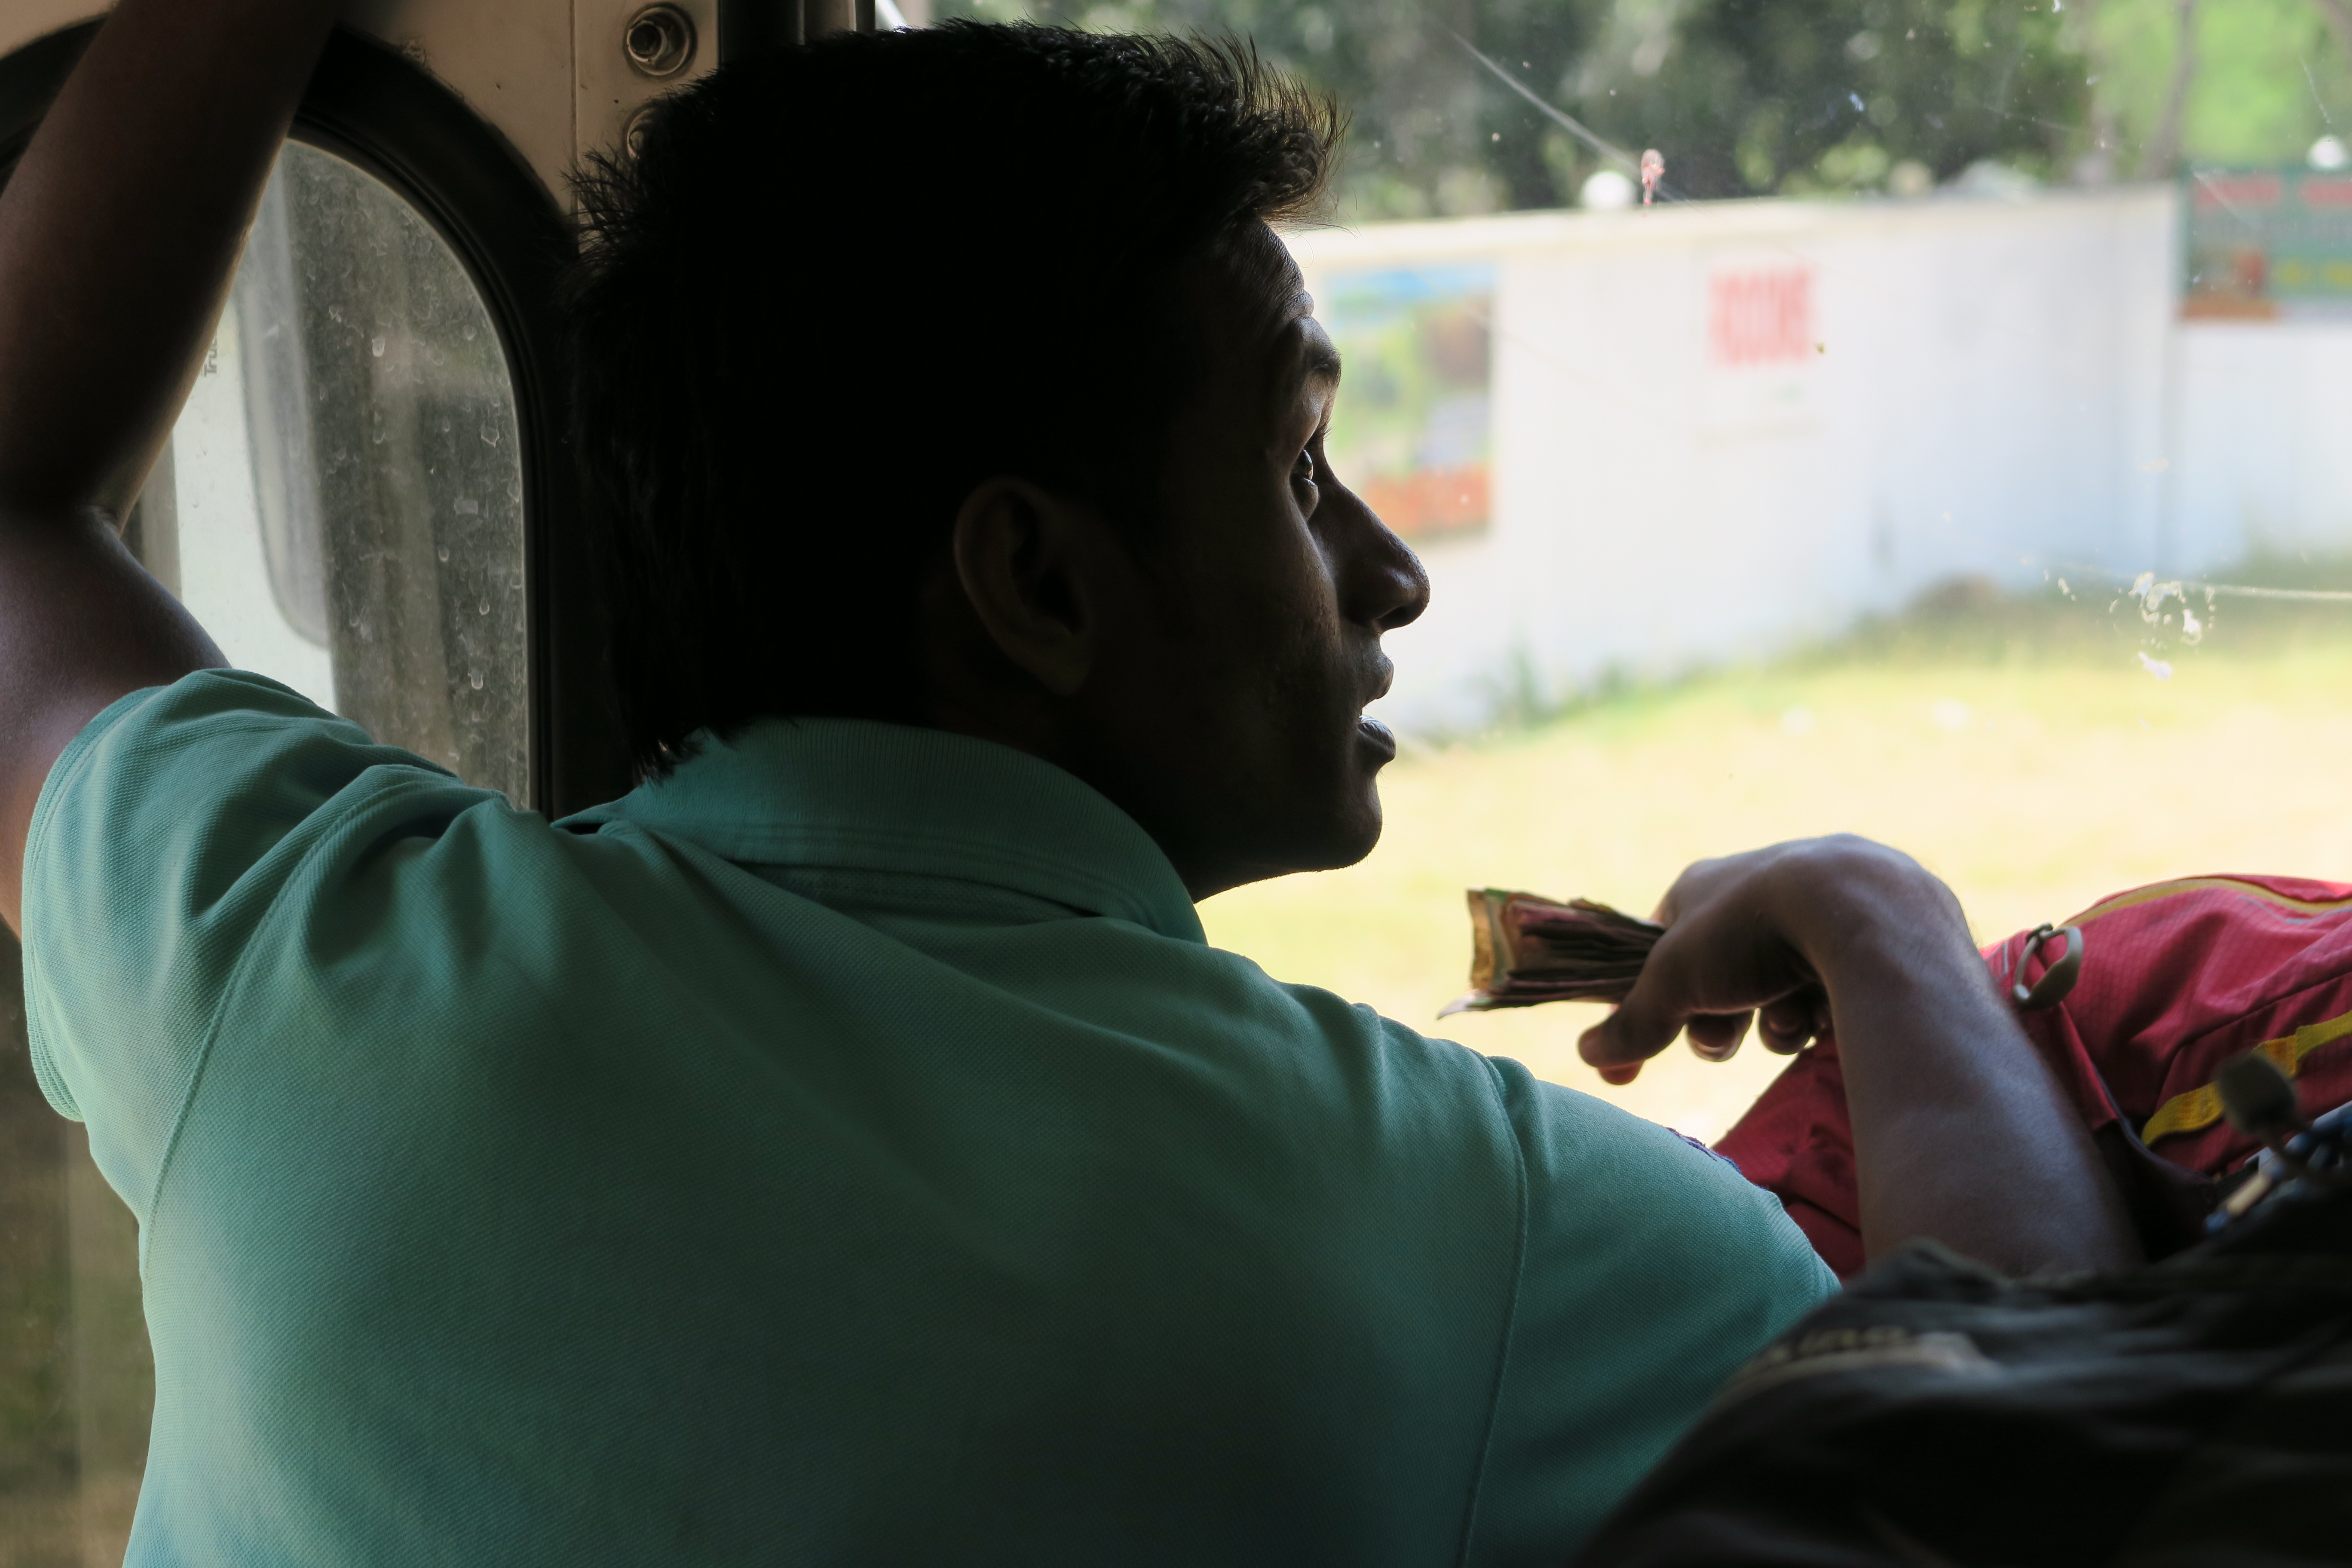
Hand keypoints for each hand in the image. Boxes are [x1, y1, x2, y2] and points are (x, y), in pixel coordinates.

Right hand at [1578, 836, 1955, 1084]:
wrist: (1864, 910)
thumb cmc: (1751, 931)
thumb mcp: (1674, 983)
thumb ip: (1632, 1023)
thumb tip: (1588, 1056)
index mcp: (1702, 888)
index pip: (1659, 954)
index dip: (1650, 1007)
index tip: (1638, 1059)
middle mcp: (1755, 892)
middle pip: (1717, 984)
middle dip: (1718, 1024)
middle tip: (1728, 1037)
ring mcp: (1813, 912)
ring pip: (1774, 995)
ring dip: (1773, 1024)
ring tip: (1791, 1018)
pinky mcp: (1863, 938)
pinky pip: (1825, 991)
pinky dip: (1819, 1011)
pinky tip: (1828, 1008)